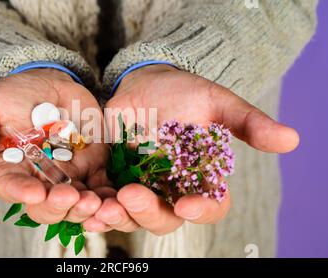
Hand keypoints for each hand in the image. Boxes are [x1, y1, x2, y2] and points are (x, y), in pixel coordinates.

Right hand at [0, 69, 112, 224]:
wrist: (49, 83)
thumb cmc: (14, 94)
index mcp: (10, 169)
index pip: (12, 188)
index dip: (22, 193)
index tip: (35, 192)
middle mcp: (39, 179)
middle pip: (46, 205)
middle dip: (59, 205)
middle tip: (72, 197)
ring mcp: (67, 176)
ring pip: (76, 203)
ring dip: (86, 207)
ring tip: (96, 202)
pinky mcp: (92, 167)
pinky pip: (101, 188)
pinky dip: (108, 197)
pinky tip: (114, 200)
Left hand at [86, 64, 298, 234]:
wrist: (145, 84)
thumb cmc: (184, 93)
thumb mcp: (215, 103)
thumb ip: (247, 123)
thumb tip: (291, 139)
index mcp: (201, 180)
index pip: (209, 206)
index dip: (202, 209)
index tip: (188, 204)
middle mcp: (171, 191)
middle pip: (165, 218)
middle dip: (148, 212)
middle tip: (132, 195)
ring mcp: (141, 187)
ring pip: (131, 215)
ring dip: (117, 216)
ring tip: (102, 207)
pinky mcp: (112, 180)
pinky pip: (104, 201)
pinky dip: (94, 206)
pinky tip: (85, 204)